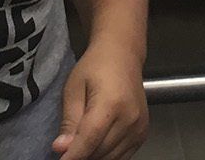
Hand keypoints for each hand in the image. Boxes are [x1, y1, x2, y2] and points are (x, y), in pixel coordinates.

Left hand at [52, 45, 148, 159]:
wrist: (123, 55)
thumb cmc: (96, 67)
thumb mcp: (74, 89)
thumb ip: (69, 121)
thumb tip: (61, 148)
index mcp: (111, 104)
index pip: (89, 140)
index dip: (73, 155)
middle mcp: (130, 118)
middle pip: (100, 151)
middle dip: (81, 156)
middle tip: (66, 150)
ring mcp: (139, 127)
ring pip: (111, 158)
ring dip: (93, 157)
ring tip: (79, 147)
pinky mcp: (143, 133)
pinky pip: (123, 155)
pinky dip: (107, 156)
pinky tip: (95, 147)